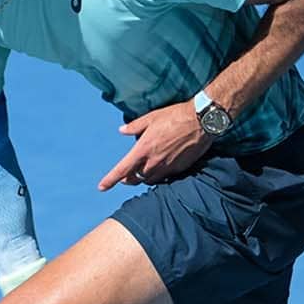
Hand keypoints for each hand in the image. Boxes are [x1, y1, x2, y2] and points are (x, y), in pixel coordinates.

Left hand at [97, 102, 212, 190]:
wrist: (201, 121)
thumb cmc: (176, 116)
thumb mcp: (151, 117)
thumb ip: (134, 126)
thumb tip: (122, 130)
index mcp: (143, 149)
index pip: (122, 169)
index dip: (110, 180)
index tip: (101, 187)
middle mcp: (154, 161)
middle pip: (136, 178)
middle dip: (128, 179)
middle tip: (125, 177)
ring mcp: (167, 166)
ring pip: (150, 180)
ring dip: (143, 178)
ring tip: (141, 173)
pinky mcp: (179, 168)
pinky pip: (165, 177)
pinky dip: (159, 175)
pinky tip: (159, 169)